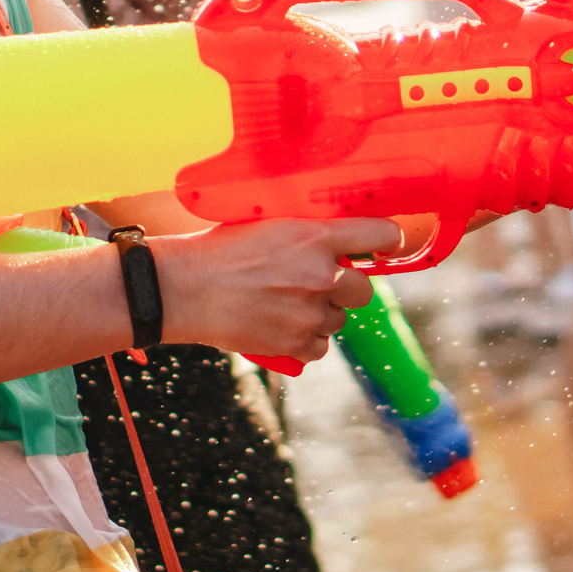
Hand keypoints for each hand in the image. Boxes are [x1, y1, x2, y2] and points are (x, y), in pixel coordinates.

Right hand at [154, 217, 396, 364]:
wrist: (185, 289)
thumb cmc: (218, 250)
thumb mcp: (267, 224)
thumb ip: (306, 233)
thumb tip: (334, 241)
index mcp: (316, 237)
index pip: (380, 235)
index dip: (387, 241)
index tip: (386, 246)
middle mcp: (321, 275)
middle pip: (363, 289)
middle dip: (346, 287)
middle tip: (318, 283)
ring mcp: (310, 313)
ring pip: (338, 319)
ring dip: (321, 314)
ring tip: (285, 304)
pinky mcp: (295, 343)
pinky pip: (320, 347)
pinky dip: (307, 340)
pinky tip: (282, 326)